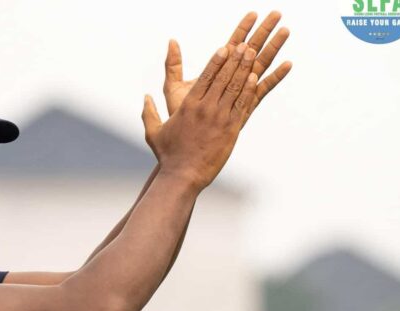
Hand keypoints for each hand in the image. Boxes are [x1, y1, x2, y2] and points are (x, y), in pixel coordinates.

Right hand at [142, 43, 257, 190]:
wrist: (183, 175)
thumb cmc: (168, 156)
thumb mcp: (153, 133)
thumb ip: (149, 113)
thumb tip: (145, 98)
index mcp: (188, 106)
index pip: (206, 77)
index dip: (217, 61)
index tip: (225, 48)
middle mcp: (205, 109)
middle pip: (222, 78)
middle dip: (234, 60)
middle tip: (243, 46)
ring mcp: (219, 118)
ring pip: (234, 88)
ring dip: (244, 70)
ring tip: (251, 55)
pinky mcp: (231, 130)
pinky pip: (242, 105)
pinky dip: (248, 90)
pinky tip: (254, 78)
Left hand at [163, 11, 291, 126]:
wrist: (184, 146)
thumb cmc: (178, 118)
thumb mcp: (173, 88)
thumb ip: (174, 65)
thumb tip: (172, 41)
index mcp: (215, 74)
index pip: (231, 45)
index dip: (242, 29)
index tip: (253, 12)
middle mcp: (229, 82)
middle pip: (249, 51)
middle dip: (262, 31)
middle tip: (277, 13)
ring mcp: (238, 94)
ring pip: (259, 66)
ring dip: (273, 48)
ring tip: (285, 30)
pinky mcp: (244, 108)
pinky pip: (262, 90)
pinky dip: (275, 77)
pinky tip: (287, 64)